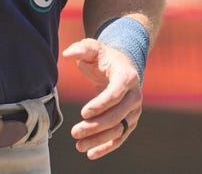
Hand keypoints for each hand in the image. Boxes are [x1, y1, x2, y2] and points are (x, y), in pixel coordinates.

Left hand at [61, 37, 142, 159]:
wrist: (121, 65)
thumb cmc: (104, 56)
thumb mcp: (92, 48)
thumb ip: (80, 49)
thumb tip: (67, 54)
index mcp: (127, 77)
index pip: (115, 94)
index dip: (100, 104)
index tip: (83, 112)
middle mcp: (134, 96)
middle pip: (117, 115)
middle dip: (96, 126)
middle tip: (75, 132)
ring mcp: (134, 111)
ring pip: (118, 130)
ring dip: (99, 140)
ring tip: (79, 145)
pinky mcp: (129, 121)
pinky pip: (120, 137)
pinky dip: (107, 147)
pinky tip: (91, 153)